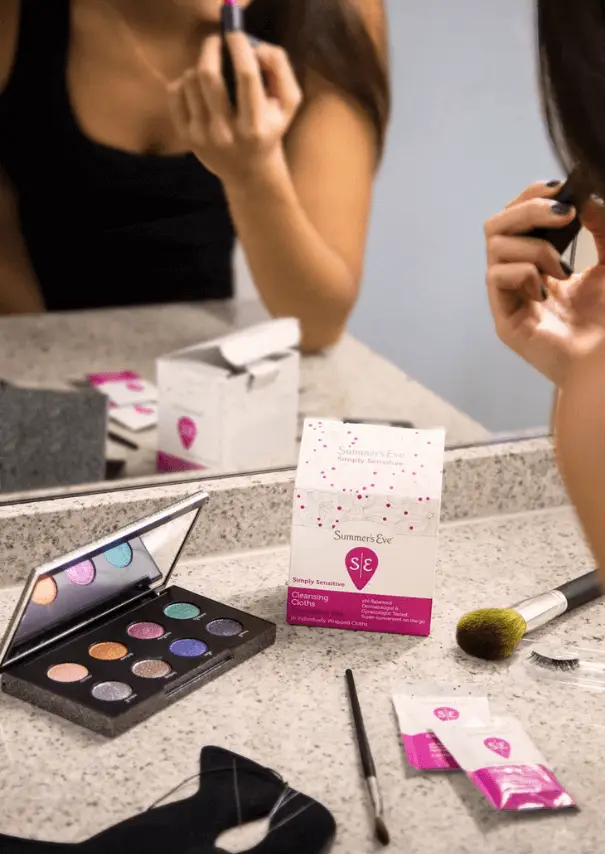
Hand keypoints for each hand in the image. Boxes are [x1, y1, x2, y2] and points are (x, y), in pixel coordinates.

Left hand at [167, 33, 301, 184]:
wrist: (248, 171)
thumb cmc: (269, 129)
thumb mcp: (287, 104)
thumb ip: (280, 69)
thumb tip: (257, 47)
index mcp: (256, 125)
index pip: (246, 76)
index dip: (239, 47)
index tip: (234, 33)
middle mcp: (227, 133)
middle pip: (209, 75)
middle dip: (211, 48)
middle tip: (217, 40)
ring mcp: (203, 136)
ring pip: (190, 80)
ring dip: (200, 66)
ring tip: (211, 74)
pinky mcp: (186, 136)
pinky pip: (175, 92)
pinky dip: (185, 81)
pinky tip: (198, 89)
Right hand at [485, 181, 604, 385]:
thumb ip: (602, 226)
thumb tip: (583, 197)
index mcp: (542, 262)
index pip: (519, 217)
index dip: (534, 196)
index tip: (563, 188)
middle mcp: (520, 277)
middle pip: (497, 224)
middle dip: (528, 209)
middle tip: (565, 214)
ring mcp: (510, 299)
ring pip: (495, 245)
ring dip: (535, 247)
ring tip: (563, 270)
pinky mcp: (505, 320)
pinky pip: (496, 276)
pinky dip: (523, 272)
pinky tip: (546, 292)